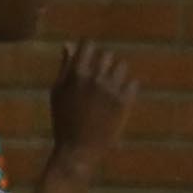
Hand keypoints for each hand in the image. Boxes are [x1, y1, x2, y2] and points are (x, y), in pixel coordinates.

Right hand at [48, 42, 138, 167]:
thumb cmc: (64, 119)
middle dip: (104, 63)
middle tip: (99, 77)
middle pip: (107, 54)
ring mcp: (111, 90)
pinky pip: (134, 82)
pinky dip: (128, 88)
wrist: (78, 149)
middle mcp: (95, 79)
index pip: (88, 44)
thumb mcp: (58, 92)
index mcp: (76, 74)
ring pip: (122, 66)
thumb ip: (65, 66)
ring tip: (110, 88)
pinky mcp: (124, 103)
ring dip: (117, 73)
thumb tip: (69, 44)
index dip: (89, 49)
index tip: (89, 57)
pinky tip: (119, 98)